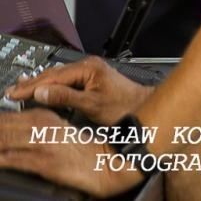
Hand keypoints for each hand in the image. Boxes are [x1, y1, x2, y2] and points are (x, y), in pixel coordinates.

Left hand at [0, 109, 141, 197]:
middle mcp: (42, 126)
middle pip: (1, 125)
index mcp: (46, 117)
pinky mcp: (44, 161)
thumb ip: (39, 131)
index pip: (7, 116)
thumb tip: (16, 134)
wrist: (112, 162)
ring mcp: (42, 143)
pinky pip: (12, 159)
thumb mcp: (61, 134)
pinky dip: (0, 158)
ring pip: (3, 139)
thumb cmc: (88, 151)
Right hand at [6, 58, 152, 125]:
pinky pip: (64, 80)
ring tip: (19, 88)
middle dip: (31, 83)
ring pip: (58, 77)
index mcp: (89, 68)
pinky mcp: (90, 79)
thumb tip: (42, 92)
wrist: (142, 106)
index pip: (53, 76)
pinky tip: (41, 87)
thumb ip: (66, 97)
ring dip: (39, 83)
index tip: (14, 93)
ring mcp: (89, 72)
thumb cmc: (124, 106)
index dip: (31, 86)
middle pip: (53, 74)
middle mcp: (88, 66)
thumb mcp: (92, 104)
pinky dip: (50, 85)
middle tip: (10, 91)